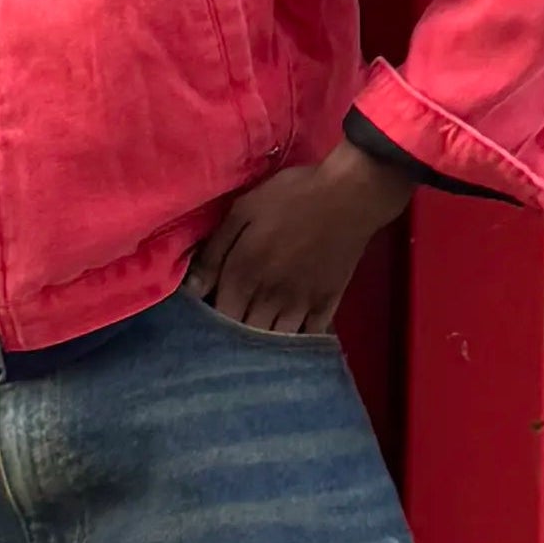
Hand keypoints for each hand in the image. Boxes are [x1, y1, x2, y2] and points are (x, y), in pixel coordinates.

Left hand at [191, 139, 411, 336]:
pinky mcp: (328, 304)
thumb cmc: (291, 196)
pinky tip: (289, 345)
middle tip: (227, 338)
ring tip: (254, 347)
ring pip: (275, 342)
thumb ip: (215, 251)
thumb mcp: (243, 210)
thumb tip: (193, 290)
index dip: (210, 325)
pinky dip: (298, 345)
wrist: (350, 194)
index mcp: (245, 274)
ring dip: (263, 348)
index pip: (220, 318)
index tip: (206, 323)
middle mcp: (270, 298)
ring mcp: (302, 305)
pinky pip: (309, 337)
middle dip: (234, 342)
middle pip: (246, 336)